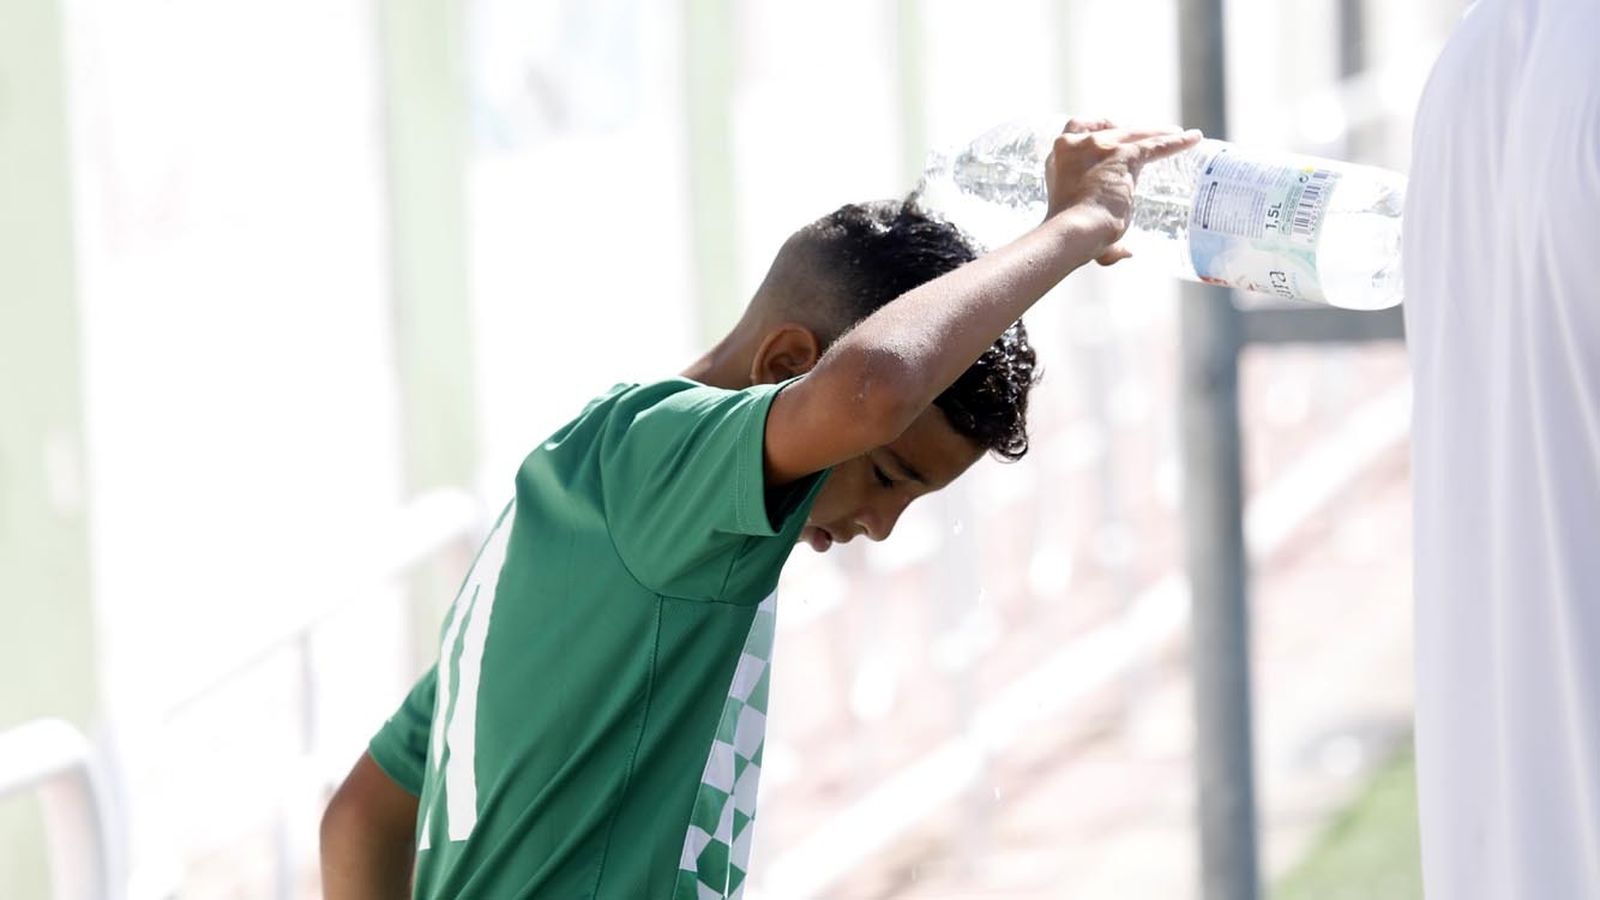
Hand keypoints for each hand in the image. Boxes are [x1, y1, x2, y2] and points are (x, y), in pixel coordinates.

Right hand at [1043, 118, 1202, 265]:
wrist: (1074, 231)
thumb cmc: (1071, 236)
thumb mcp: (1075, 224)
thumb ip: (1104, 242)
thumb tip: (1127, 253)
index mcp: (1060, 157)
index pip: (1076, 129)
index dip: (1094, 130)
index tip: (1109, 135)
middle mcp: (1078, 144)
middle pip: (1110, 129)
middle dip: (1130, 132)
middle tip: (1147, 138)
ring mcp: (1102, 147)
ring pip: (1135, 134)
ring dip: (1156, 132)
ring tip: (1174, 133)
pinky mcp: (1126, 155)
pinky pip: (1156, 144)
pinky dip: (1177, 141)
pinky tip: (1193, 138)